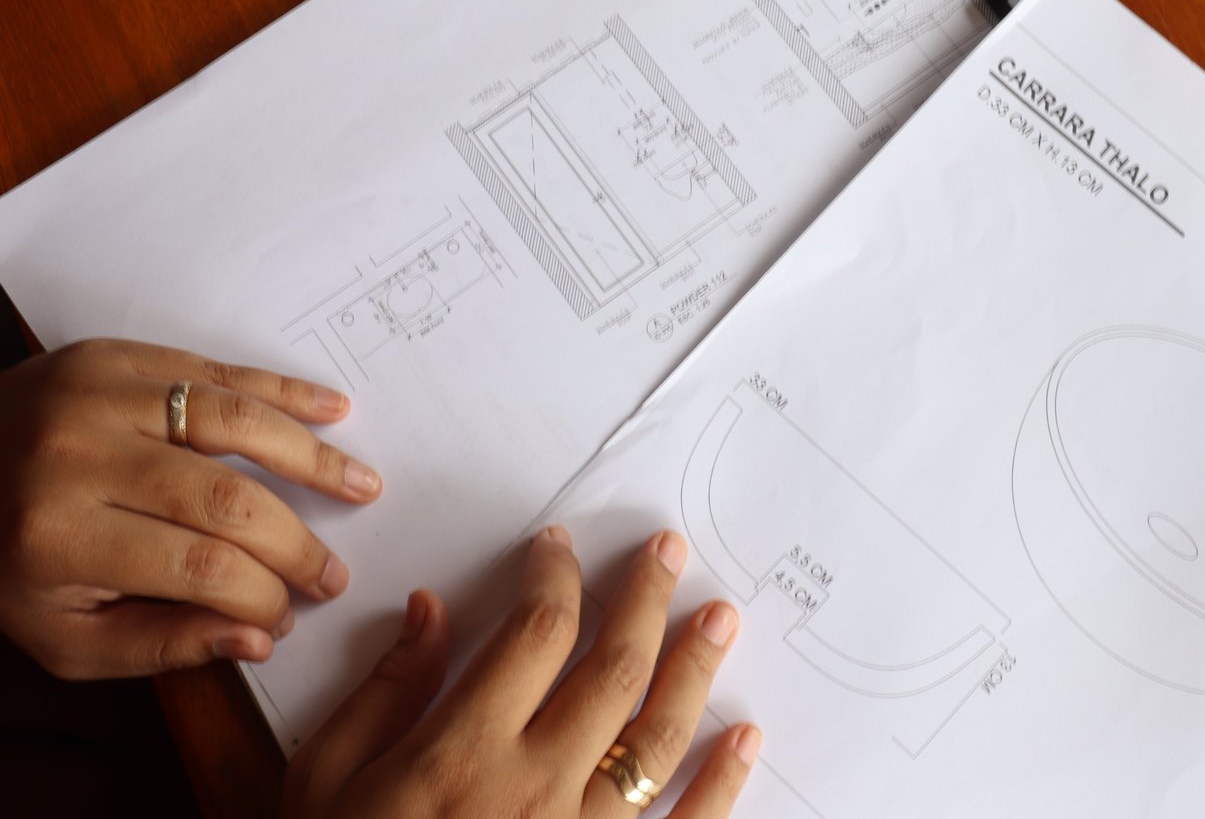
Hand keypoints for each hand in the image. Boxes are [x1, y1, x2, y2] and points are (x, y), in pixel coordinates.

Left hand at [0, 338, 380, 677]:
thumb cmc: (4, 562)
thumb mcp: (61, 636)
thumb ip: (159, 644)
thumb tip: (260, 638)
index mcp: (57, 537)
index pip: (199, 569)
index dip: (261, 597)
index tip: (288, 616)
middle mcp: (78, 457)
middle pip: (226, 501)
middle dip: (296, 544)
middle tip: (333, 574)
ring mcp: (98, 395)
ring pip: (235, 422)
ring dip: (312, 458)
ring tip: (363, 484)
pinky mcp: (115, 355)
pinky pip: (217, 368)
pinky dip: (283, 392)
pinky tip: (332, 412)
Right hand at [283, 527, 759, 818]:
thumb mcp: (326, 779)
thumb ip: (384, 691)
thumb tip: (429, 609)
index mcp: (463, 752)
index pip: (537, 632)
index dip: (555, 577)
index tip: (560, 551)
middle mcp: (535, 788)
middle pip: (614, 669)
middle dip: (646, 600)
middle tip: (668, 554)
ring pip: (658, 740)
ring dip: (695, 670)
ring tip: (719, 619)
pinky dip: (722, 784)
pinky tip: (744, 737)